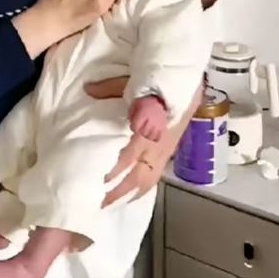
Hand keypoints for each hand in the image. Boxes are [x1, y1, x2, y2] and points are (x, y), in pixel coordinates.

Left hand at [101, 81, 203, 206]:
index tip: (95, 183)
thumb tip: (88, 90)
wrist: (190, 72)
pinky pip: (155, 174)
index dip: (113, 172)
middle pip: (138, 176)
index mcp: (151, 126)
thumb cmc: (160, 74)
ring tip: (109, 204)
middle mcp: (160, 143)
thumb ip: (111, 87)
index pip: (130, 156)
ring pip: (148, 179)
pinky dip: (141, 187)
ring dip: (129, 193)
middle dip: (118, 193)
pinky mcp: (170, 148)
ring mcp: (167, 148)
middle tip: (97, 204)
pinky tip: (130, 192)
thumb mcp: (134, 77)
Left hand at [129, 96, 167, 141]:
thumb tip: (129, 121)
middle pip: (143, 133)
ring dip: (146, 135)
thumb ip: (130, 113)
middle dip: (139, 131)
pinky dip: (153, 137)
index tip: (133, 124)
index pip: (135, 127)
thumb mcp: (135, 104)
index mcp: (143, 114)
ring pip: (150, 137)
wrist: (159, 101)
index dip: (132, 127)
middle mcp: (151, 120)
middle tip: (139, 127)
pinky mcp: (163, 128)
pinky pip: (158, 138)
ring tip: (145, 130)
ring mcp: (158, 125)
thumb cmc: (145, 103)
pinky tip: (151, 133)